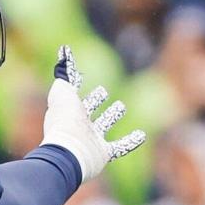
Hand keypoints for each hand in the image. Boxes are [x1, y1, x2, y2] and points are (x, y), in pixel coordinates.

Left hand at [42, 45, 145, 181]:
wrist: (69, 152)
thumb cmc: (66, 122)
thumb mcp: (63, 92)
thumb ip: (66, 73)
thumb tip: (63, 51)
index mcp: (69, 111)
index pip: (74, 95)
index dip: (76, 83)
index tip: (81, 75)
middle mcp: (79, 125)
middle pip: (89, 110)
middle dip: (94, 101)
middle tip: (103, 91)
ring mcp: (91, 139)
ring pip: (104, 125)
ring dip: (111, 117)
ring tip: (120, 106)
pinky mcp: (103, 153)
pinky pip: (120, 147)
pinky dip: (130, 142)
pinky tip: (142, 135)